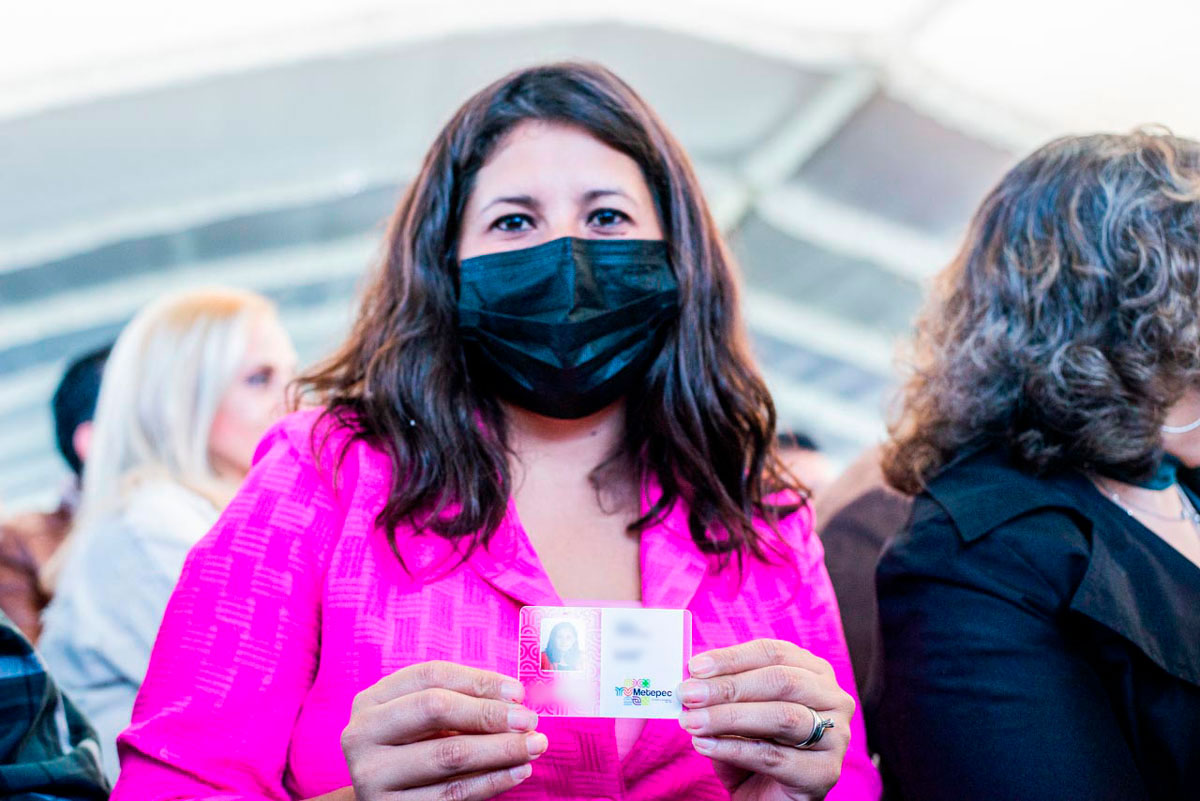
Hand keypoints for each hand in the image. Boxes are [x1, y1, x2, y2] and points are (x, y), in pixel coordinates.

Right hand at [341, 661, 546, 799]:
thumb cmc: (412, 751)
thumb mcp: (422, 721)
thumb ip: (460, 702)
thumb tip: (514, 697)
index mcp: (372, 700)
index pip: (431, 676)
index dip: (479, 680)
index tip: (518, 692)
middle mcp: (362, 733)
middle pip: (435, 709)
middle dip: (490, 713)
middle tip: (529, 720)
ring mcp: (371, 774)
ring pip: (448, 754)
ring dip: (500, 748)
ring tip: (533, 745)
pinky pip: (451, 793)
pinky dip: (491, 780)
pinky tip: (518, 771)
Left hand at [678, 640, 852, 800]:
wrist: (769, 796)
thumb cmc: (755, 745)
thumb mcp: (738, 711)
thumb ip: (722, 692)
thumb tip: (692, 678)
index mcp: (813, 671)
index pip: (773, 653)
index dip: (732, 658)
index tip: (695, 667)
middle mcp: (833, 698)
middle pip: (780, 681)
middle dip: (728, 687)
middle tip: (688, 694)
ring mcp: (836, 736)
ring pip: (781, 717)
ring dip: (729, 717)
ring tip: (693, 721)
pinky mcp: (824, 772)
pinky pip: (774, 756)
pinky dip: (734, 749)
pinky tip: (705, 745)